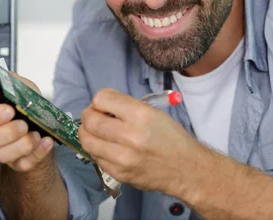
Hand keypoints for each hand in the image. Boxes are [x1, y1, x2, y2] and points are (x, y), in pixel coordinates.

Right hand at [0, 68, 54, 172]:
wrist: (45, 122)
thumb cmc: (27, 103)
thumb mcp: (17, 84)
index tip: (9, 110)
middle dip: (6, 133)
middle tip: (23, 124)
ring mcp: (3, 150)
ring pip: (2, 156)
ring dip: (22, 145)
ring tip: (36, 134)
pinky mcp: (18, 162)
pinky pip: (23, 164)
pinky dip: (37, 153)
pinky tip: (46, 142)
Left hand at [78, 88, 199, 193]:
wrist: (185, 169)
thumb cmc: (170, 137)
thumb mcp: (153, 112)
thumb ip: (125, 106)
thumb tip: (100, 106)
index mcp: (141, 115)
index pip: (102, 99)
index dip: (99, 100)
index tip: (103, 104)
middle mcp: (130, 136)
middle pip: (90, 120)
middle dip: (88, 115)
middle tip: (93, 116)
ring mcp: (122, 158)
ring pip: (87, 141)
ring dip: (87, 133)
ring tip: (96, 132)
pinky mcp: (119, 174)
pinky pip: (95, 158)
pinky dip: (97, 150)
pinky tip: (106, 147)